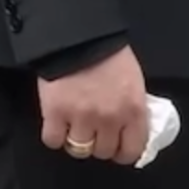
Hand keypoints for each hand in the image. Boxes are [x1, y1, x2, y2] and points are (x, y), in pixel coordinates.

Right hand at [38, 45, 148, 165]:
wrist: (79, 36)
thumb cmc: (109, 54)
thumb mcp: (134, 80)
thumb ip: (133, 107)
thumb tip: (132, 128)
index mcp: (133, 109)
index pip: (132, 150)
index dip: (124, 150)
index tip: (118, 145)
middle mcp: (109, 118)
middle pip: (103, 152)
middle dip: (100, 142)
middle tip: (96, 128)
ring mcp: (81, 118)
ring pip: (79, 150)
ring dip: (77, 139)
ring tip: (76, 124)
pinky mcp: (55, 115)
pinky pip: (53, 141)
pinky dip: (55, 134)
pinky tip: (59, 122)